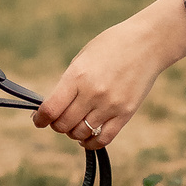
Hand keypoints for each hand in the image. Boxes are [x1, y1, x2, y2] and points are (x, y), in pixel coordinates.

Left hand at [33, 5, 183, 150]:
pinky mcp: (125, 114)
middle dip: (56, 125)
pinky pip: (103, 139)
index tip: (38, 120)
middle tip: (58, 119)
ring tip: (75, 124)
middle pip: (63, 124)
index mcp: (78, 76)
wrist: (147, 43)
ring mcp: (110, 105)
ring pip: (81, 134)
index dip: (40, 119)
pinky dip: (90, 142)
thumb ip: (68, 83)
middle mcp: (92, 93)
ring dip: (73, 132)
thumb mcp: (83, 58)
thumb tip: (53, 107)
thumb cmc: (111, 46)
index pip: (51, 109)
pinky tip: (87, 137)